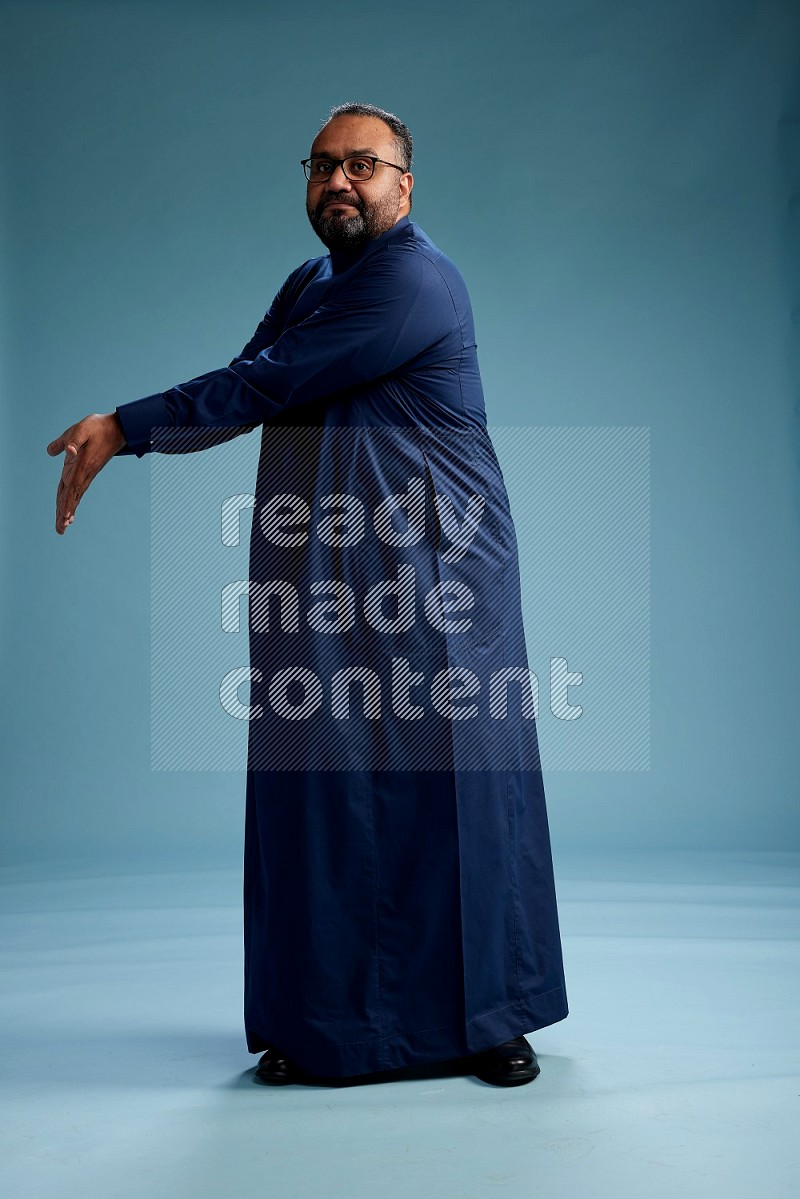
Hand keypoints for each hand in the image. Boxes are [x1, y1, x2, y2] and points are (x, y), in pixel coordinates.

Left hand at [46, 412, 127, 534]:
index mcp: (81, 465)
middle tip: (60, 530)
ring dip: (67, 511)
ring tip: (62, 527)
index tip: (65, 516)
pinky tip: (69, 513)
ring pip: (74, 496)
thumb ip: (71, 440)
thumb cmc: (97, 427)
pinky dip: (71, 502)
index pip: (72, 486)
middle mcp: (84, 473)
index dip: (68, 501)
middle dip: (65, 513)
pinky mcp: (85, 473)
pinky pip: (76, 490)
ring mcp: (85, 474)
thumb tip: (67, 451)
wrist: (116, 429)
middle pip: (72, 496)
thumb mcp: (81, 429)